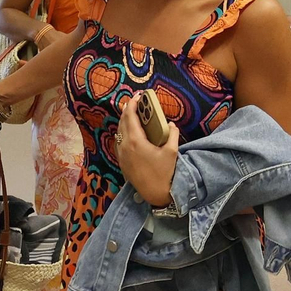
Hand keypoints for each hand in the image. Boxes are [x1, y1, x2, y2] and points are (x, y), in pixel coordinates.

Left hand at [117, 91, 179, 206]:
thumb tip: (171, 124)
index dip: (132, 105)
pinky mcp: (122, 163)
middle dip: (127, 111)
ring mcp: (122, 155)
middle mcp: (125, 147)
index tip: (137, 96)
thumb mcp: (172, 151)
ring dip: (124, 122)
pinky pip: (119, 143)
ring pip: (119, 133)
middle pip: (122, 123)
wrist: (156, 194)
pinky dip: (123, 134)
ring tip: (132, 115)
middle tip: (135, 103)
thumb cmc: (165, 173)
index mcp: (136, 141)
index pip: (130, 117)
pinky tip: (129, 133)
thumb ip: (172, 134)